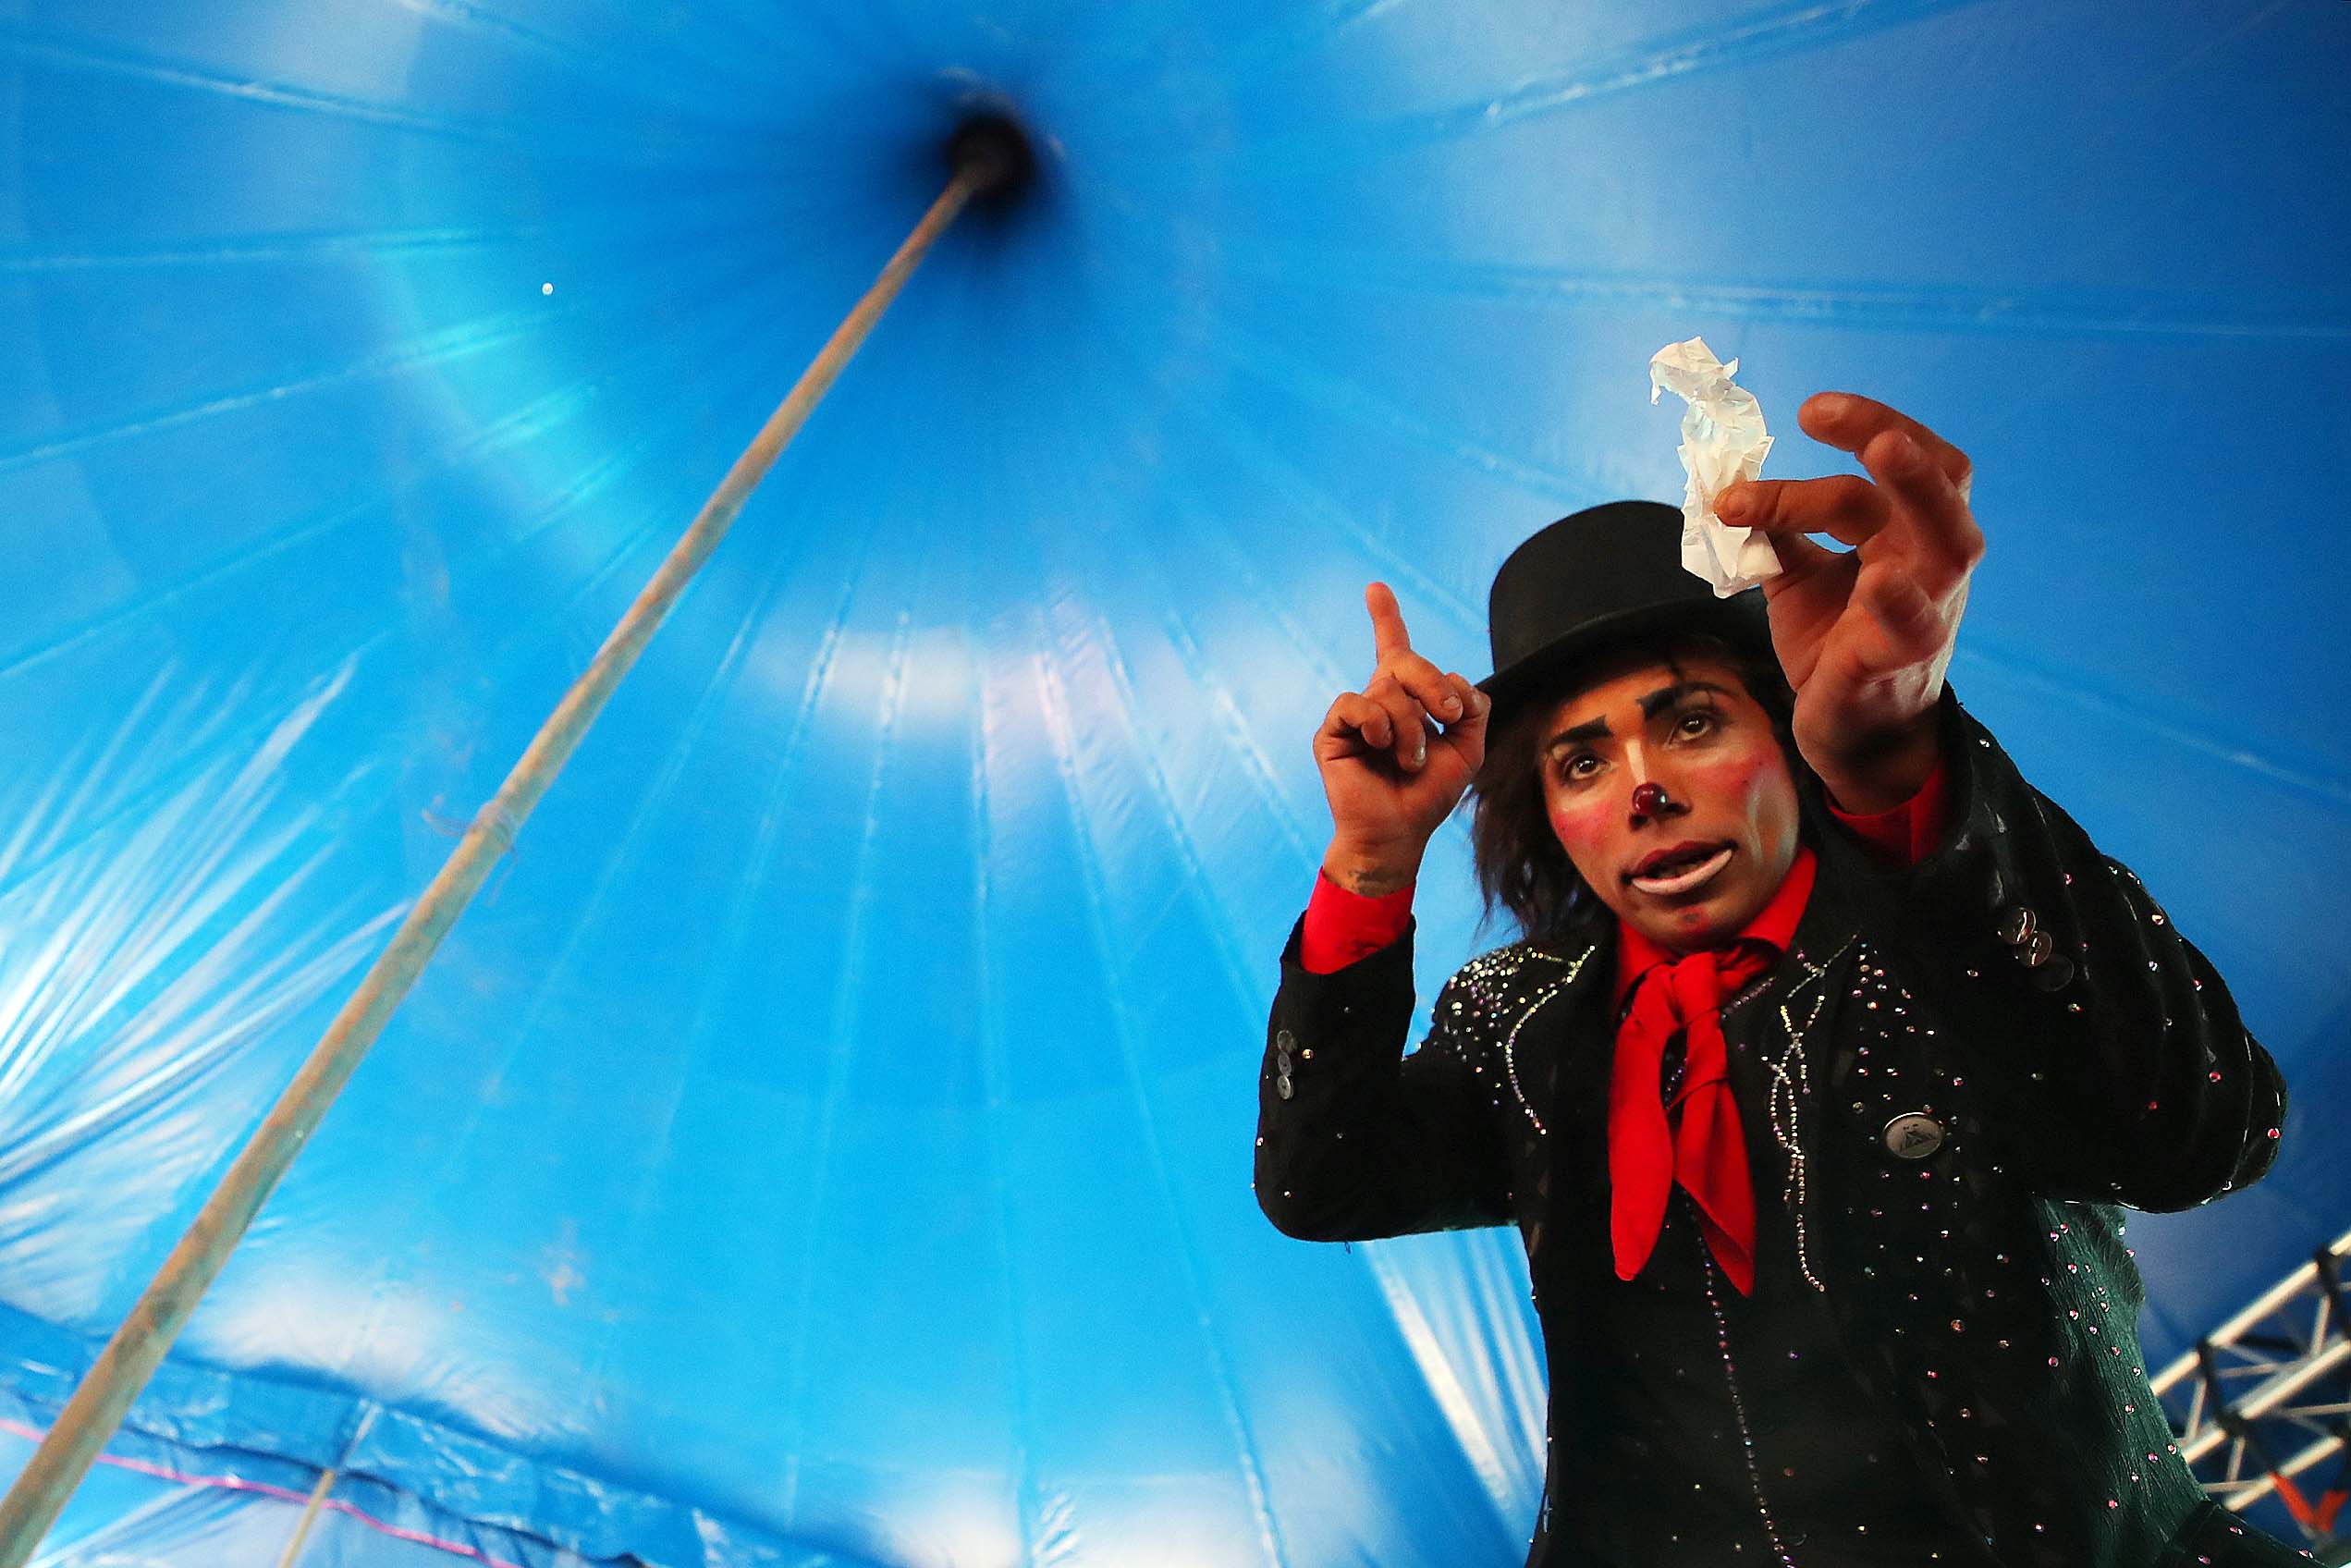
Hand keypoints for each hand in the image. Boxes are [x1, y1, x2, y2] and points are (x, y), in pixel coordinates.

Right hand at [1314, 583, 1490, 894]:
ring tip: (1410, 760)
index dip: (1385, 617)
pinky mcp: (1333, 733)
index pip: (1395, 649)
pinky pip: (1356, 705)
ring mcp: (1355, 716)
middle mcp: (1378, 701)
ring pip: (1389, 690)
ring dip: (1412, 728)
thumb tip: (1456, 683)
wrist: (1401, 832)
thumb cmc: (1431, 793)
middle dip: (1435, 683)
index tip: (1374, 587)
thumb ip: (1473, 708)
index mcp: (1408, 700)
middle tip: (1449, 713)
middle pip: (1407, 661)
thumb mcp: (1470, 748)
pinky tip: (1381, 746)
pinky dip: (1378, 725)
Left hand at [1716, 393, 1980, 812]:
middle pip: (1939, 481)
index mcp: (1907, 528)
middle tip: (1824, 412)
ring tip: (1883, 451)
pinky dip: (1902, 600)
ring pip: (1950, 542)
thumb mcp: (1797, 573)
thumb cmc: (1833, 639)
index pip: (1905, 455)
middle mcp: (1930, 558)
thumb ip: (1776, 528)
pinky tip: (1879, 579)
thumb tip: (1728, 484)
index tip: (1806, 411)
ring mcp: (1930, 607)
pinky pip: (1916, 625)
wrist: (1846, 727)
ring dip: (1918, 491)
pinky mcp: (1905, 659)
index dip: (1865, 421)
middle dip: (1889, 435)